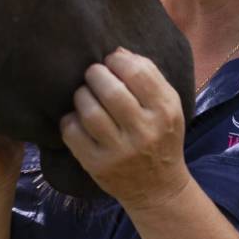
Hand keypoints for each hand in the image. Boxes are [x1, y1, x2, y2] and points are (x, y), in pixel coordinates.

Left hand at [60, 47, 190, 211]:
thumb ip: (148, 75)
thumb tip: (117, 51)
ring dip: (81, 95)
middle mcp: (144, 131)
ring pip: (89, 111)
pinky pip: (73, 133)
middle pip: (110, 90)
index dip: (117, 60)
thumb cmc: (161, 136)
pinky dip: (69, 119)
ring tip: (85, 94)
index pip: (137, 72)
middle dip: (95, 74)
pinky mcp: (97, 165)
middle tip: (93, 75)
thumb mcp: (168, 105)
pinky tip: (77, 117)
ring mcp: (119, 151)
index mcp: (165, 110)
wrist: (157, 187)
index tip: (111, 61)